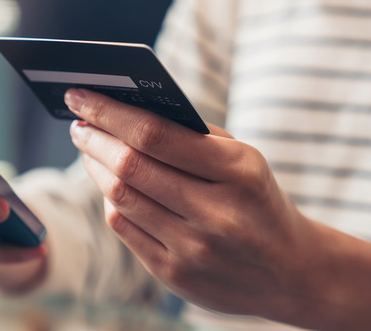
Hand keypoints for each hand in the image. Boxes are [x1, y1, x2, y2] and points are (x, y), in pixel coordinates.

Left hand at [64, 88, 327, 322]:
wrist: (292, 271)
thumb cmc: (256, 200)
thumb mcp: (243, 159)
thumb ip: (190, 135)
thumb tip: (122, 110)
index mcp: (238, 171)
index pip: (155, 134)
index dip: (109, 112)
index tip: (81, 95)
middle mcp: (216, 213)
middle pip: (130, 166)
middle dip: (94, 138)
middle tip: (78, 122)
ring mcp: (194, 249)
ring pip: (120, 197)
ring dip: (95, 167)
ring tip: (88, 148)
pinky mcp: (175, 274)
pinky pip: (124, 228)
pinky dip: (111, 201)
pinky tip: (110, 185)